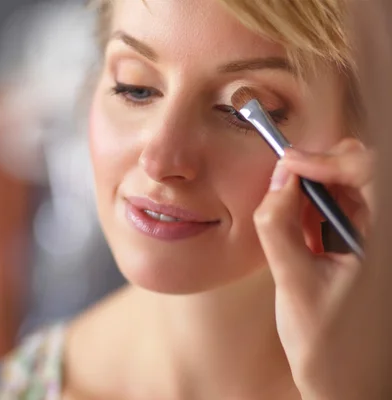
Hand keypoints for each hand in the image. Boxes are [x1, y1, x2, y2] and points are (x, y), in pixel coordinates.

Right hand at [253, 138, 385, 398]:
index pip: (370, 173)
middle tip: (285, 173)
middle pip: (363, 171)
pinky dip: (312, 205)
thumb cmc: (327, 343)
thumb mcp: (293, 284)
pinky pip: (339, 209)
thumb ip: (279, 229)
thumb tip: (275, 182)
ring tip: (284, 199)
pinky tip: (294, 219)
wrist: (344, 381)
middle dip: (321, 165)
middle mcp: (382, 234)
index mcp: (381, 242)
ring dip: (314, 185)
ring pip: (348, 186)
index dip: (329, 159)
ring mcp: (372, 239)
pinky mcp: (358, 245)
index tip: (289, 164)